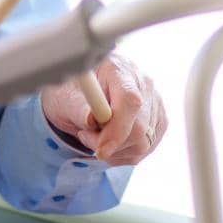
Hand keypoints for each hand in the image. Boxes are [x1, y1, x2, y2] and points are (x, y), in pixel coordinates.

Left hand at [40, 53, 166, 165]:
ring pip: (143, 143)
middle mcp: (143, 83)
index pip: (129, 101)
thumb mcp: (64, 96)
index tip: (100, 149)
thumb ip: (77, 107)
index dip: (117, 129)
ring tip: (94, 135)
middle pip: (140, 127)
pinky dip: (123, 153)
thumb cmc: (72, 90)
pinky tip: (108, 140)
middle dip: (109, 143)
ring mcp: (155, 102)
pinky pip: (145, 148)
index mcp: (119, 69)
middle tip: (84, 136)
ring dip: (114, 151)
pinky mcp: (158, 120)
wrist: (84, 89)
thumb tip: (91, 119)